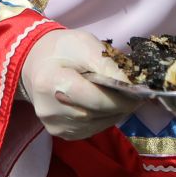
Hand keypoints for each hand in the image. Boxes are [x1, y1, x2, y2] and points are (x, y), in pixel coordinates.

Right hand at [19, 30, 139, 140]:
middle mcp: (49, 109)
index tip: (140, 93)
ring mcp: (52, 124)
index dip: (120, 99)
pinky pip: (89, 130)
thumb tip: (131, 86)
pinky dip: (103, 119)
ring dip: (114, 114)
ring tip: (121, 99)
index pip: (94, 99)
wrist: (36, 62)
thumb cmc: (62, 49)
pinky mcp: (58, 132)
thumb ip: (107, 64)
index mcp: (51, 82)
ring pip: (96, 125)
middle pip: (96, 114)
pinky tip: (105, 106)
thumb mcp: (84, 44)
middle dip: (120, 106)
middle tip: (136, 96)